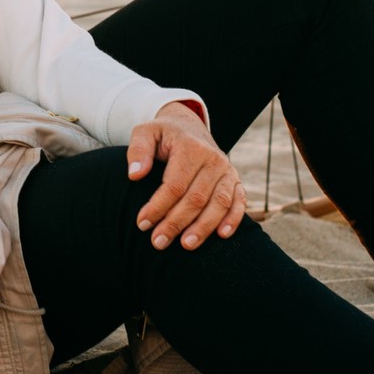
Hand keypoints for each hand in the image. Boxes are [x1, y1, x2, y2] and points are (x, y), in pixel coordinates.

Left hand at [127, 103, 246, 250]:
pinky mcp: (235, 180)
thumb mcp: (145, 132)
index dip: (158, 206)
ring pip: (218, 203)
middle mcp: (213, 159)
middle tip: (158, 242)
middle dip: (176, 223)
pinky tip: (222, 236)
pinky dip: (233, 219)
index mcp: (190, 147)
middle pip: (196, 198)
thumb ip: (138, 150)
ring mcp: (227, 170)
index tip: (142, 223)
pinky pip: (239, 201)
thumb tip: (135, 175)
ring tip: (186, 245)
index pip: (174, 184)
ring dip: (203, 227)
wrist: (189, 127)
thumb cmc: (164, 135)